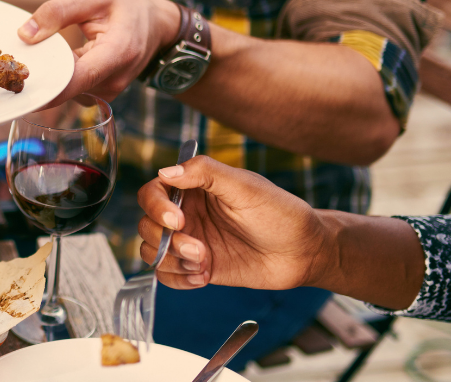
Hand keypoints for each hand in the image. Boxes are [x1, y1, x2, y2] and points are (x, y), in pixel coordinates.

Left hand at [18, 0, 180, 104]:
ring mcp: (109, 90)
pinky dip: (59, 78)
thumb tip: (25, 34)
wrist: (157, 25)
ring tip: (34, 58)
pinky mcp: (101, 92)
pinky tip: (50, 63)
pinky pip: (73, 90)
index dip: (49, 85)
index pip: (79, 78)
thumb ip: (58, 11)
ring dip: (50, 78)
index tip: (19, 84)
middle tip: (12, 66)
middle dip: (40, 79)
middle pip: (69, 89)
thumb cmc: (126, 6)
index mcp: (118, 52)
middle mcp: (115, 79)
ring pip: (68, 91)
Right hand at [136, 156, 328, 290]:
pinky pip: (167, 275)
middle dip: (167, 240)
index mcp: (194, 188)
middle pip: (147, 224)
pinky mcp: (197, 267)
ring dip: (172, 260)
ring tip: (203, 263)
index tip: (178, 220)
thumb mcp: (244, 186)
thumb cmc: (280, 213)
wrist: (303, 252)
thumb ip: (204, 172)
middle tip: (198, 249)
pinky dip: (178, 278)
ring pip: (152, 251)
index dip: (156, 207)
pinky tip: (203, 276)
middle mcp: (187, 214)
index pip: (152, 193)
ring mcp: (191, 241)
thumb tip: (165, 171)